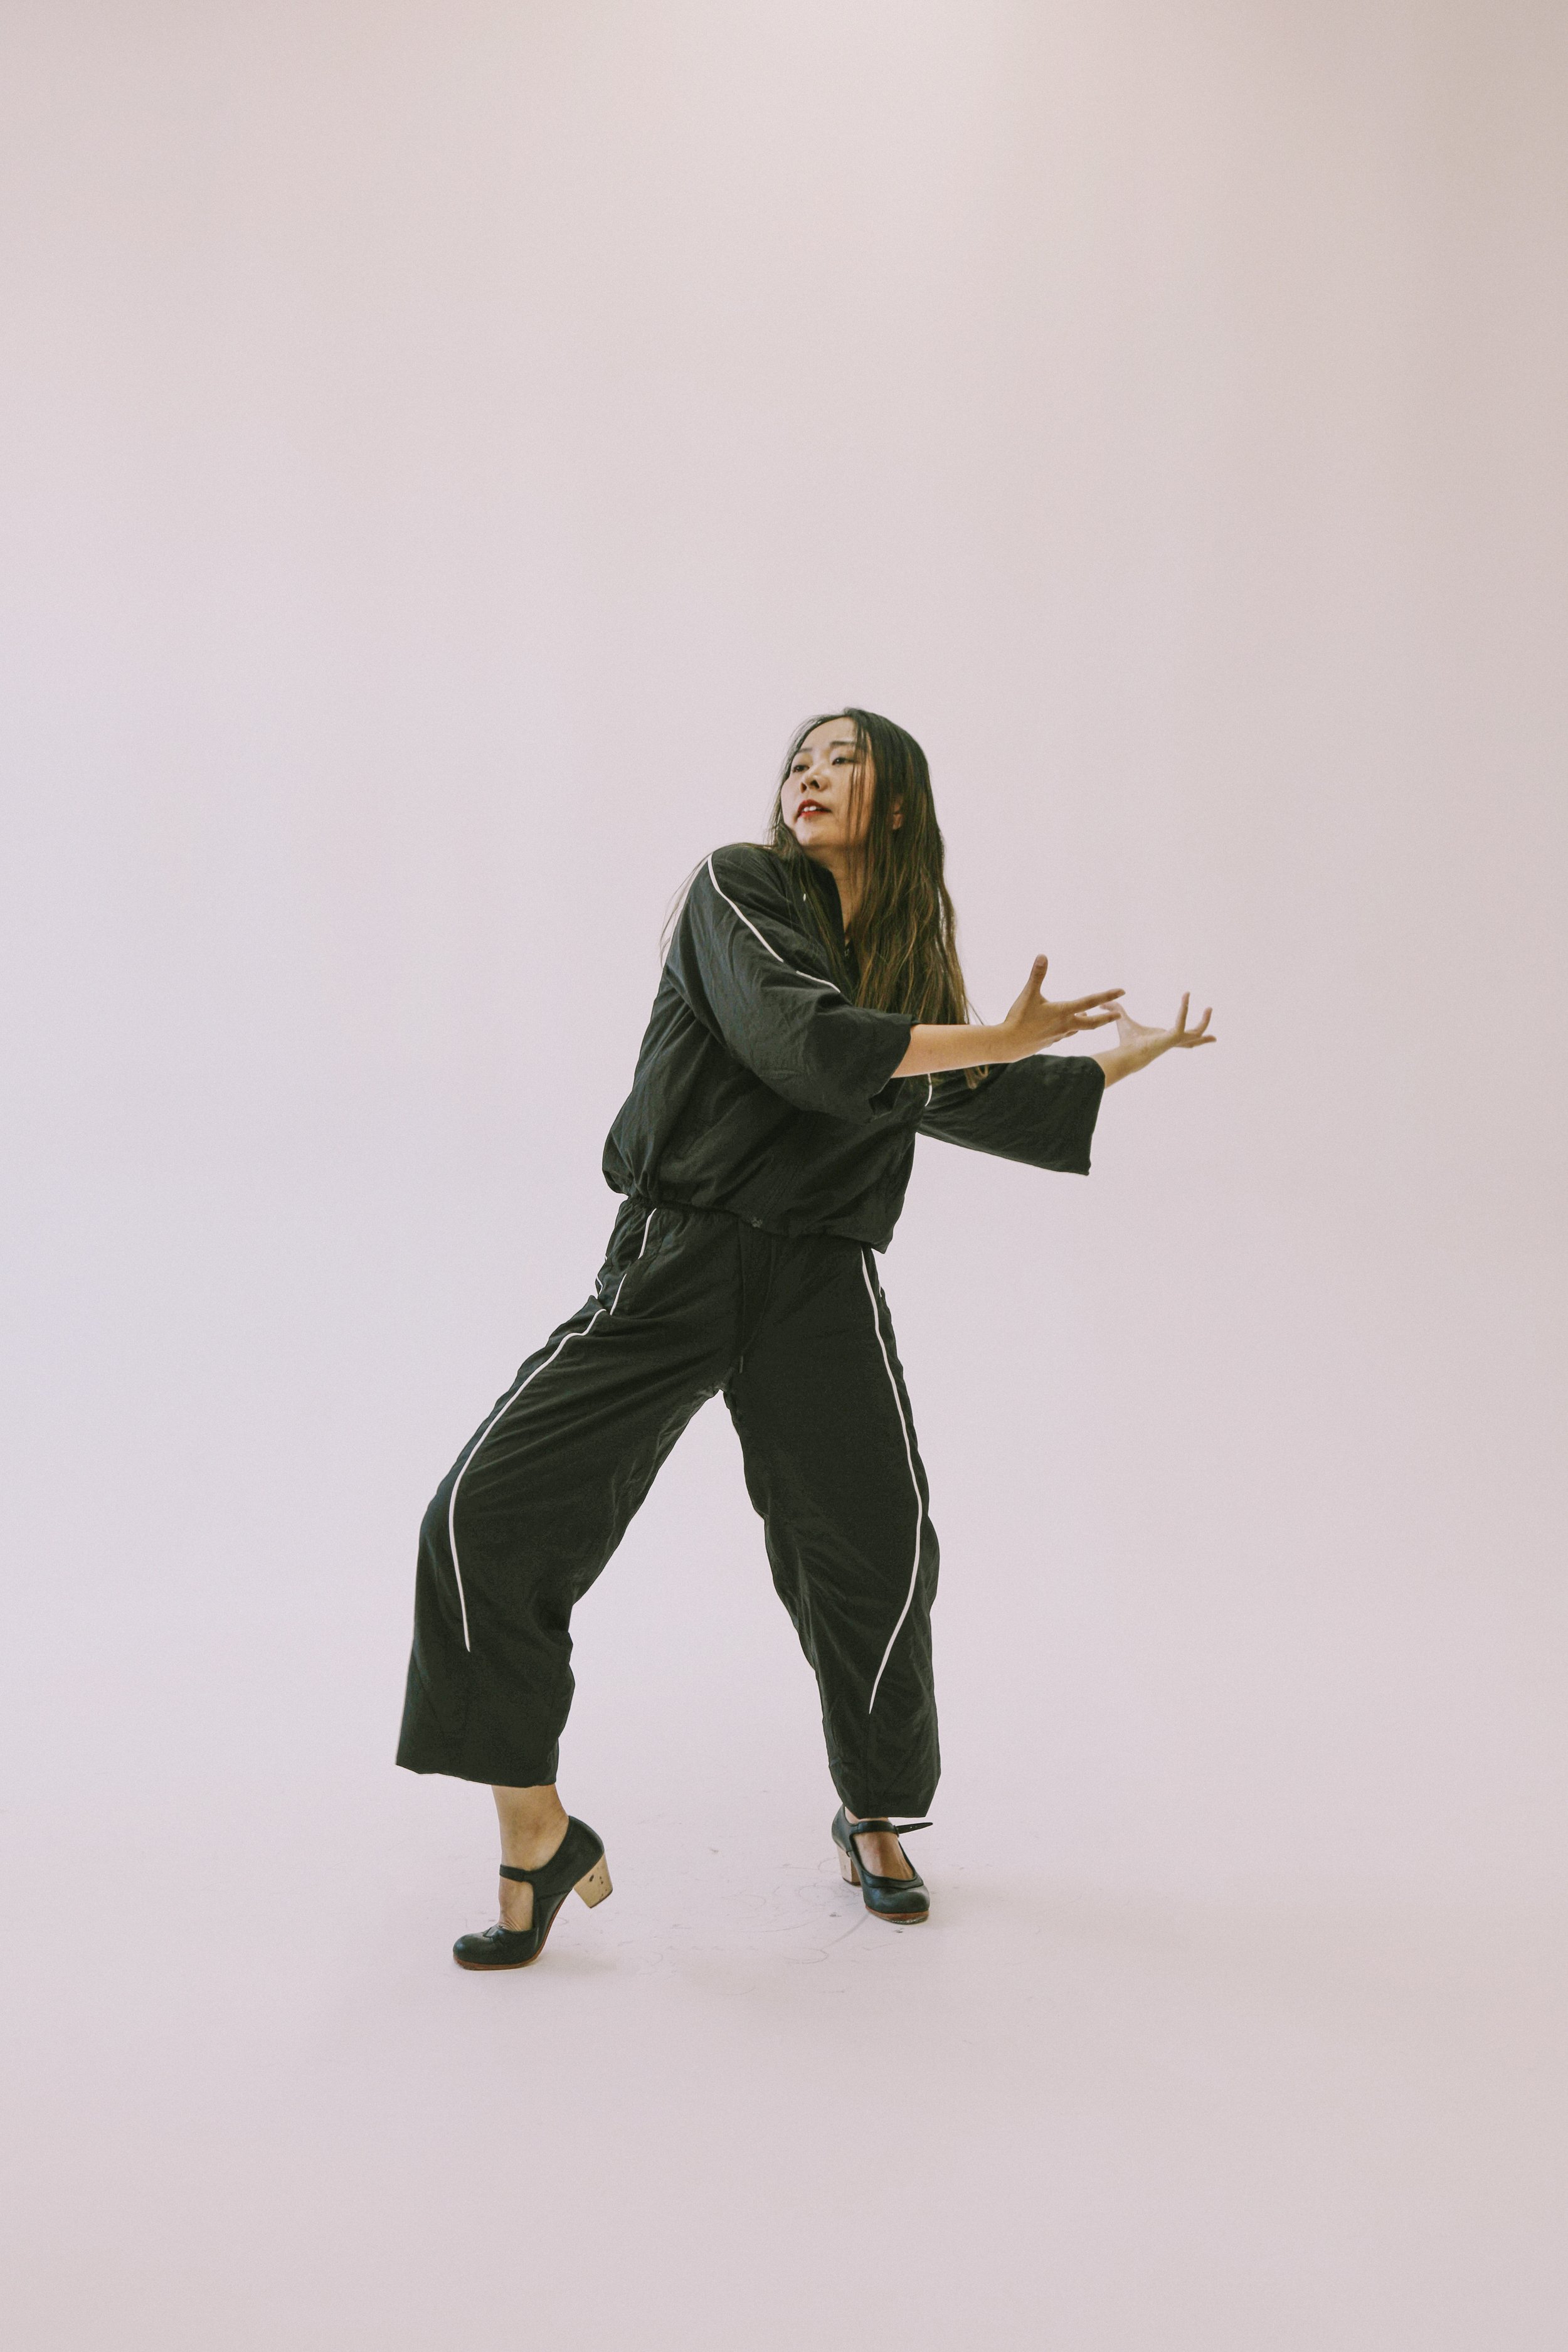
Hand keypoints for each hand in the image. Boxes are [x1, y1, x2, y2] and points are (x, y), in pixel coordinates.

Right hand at [998, 956, 1124, 1058]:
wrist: (1008, 1045)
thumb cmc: (1018, 1019)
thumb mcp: (1028, 994)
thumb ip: (1037, 975)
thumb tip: (1042, 955)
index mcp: (1063, 1011)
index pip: (1091, 1002)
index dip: (1108, 995)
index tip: (1122, 991)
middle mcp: (1065, 1025)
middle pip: (1092, 1023)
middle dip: (1106, 1018)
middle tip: (1118, 1014)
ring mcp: (1059, 1036)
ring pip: (1079, 1029)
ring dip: (1087, 1023)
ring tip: (1091, 1018)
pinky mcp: (1051, 1042)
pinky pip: (1065, 1035)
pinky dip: (1070, 1029)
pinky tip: (1065, 1028)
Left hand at [1109, 993, 1214, 1071]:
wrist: (1127, 1054)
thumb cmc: (1125, 1042)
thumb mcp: (1123, 1020)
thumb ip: (1116, 1010)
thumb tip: (1104, 1002)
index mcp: (1164, 1039)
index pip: (1180, 1038)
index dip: (1189, 1036)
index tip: (1198, 1034)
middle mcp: (1171, 1042)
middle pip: (1193, 1040)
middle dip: (1204, 1031)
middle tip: (1211, 1020)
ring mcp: (1174, 1041)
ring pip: (1195, 1034)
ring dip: (1204, 1022)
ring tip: (1209, 1008)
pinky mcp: (1173, 1037)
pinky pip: (1182, 1021)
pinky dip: (1184, 1009)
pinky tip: (1185, 997)